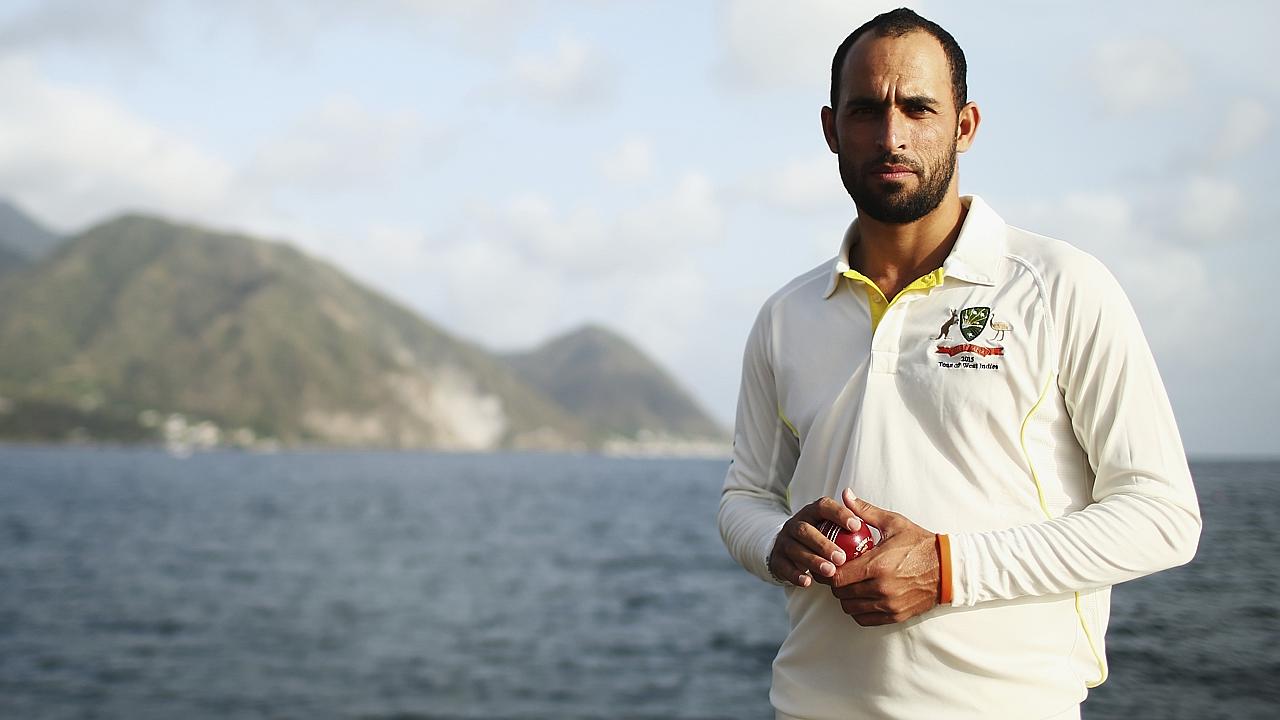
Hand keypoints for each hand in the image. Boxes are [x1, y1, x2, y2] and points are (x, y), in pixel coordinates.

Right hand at [768, 495, 863, 587]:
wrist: (789, 550)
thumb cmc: (822, 536)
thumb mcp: (833, 524)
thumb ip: (847, 515)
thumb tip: (852, 495)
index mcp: (812, 512)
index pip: (823, 507)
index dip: (838, 514)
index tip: (856, 526)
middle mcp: (796, 524)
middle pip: (805, 530)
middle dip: (823, 544)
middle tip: (842, 558)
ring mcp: (784, 542)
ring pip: (795, 549)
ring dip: (812, 561)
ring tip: (830, 572)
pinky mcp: (777, 560)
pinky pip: (784, 567)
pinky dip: (795, 575)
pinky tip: (808, 582)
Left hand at [829, 489, 939, 625]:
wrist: (948, 568)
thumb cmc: (920, 544)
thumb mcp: (894, 523)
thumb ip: (865, 511)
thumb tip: (846, 495)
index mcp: (878, 565)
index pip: (837, 576)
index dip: (828, 571)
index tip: (829, 563)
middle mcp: (882, 588)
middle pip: (841, 593)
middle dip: (835, 583)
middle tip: (838, 571)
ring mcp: (889, 605)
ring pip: (850, 608)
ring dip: (845, 597)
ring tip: (850, 583)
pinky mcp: (896, 615)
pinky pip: (864, 618)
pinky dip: (858, 609)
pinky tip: (861, 596)